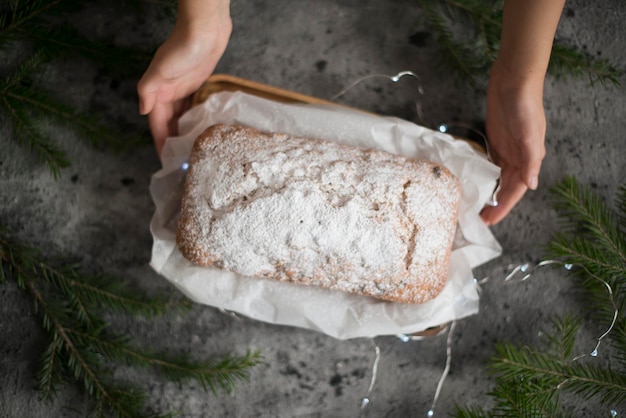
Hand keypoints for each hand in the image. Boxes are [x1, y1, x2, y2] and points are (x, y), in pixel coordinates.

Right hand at [137, 2, 231, 154]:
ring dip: (183, 131)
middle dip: (172, 140)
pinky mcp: (198, 85)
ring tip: (191, 150)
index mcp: (158, 91)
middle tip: (180, 160)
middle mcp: (169, 92)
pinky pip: (194, 107)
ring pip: (181, 116)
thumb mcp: (160, 70)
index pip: (157, 123)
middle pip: (169, 122)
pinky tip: (200, 129)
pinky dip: (195, 119)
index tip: (165, 159)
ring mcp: (184, 89)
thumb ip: (147, 90)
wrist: (205, 29)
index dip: (161, 141)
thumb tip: (142, 111)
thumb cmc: (182, 47)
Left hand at [480, 59, 546, 224]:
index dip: (503, 207)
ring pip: (498, 177)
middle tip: (479, 219)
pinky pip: (490, 163)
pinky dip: (484, 175)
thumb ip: (530, 159)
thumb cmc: (523, 105)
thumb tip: (532, 185)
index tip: (490, 221)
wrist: (514, 79)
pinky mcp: (496, 139)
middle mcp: (518, 157)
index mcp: (528, 158)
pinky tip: (474, 182)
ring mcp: (507, 148)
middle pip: (506, 187)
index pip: (515, 190)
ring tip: (475, 206)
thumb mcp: (528, 133)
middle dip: (494, 204)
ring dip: (489, 192)